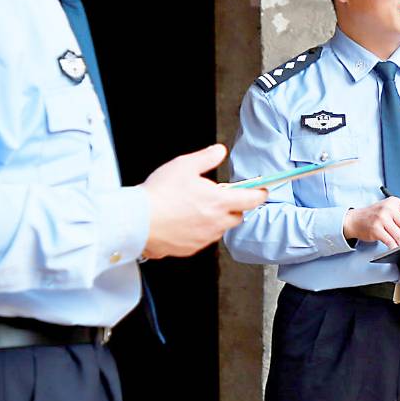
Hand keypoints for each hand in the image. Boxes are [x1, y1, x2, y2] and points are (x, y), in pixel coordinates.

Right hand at [139, 144, 266, 258]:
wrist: (137, 221)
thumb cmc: (159, 194)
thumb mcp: (184, 165)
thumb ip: (206, 157)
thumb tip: (219, 151)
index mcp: (219, 202)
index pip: (251, 200)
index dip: (260, 194)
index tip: (262, 190)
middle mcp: (215, 223)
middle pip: (237, 217)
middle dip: (234, 207)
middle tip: (220, 198)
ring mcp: (203, 238)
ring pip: (220, 229)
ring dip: (216, 219)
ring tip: (197, 208)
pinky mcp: (190, 249)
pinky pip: (203, 239)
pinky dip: (200, 231)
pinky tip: (185, 221)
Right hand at [342, 193, 399, 247]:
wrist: (355, 219)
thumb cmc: (376, 213)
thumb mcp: (392, 205)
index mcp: (395, 203)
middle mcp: (388, 209)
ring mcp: (381, 219)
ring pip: (399, 234)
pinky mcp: (375, 229)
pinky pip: (389, 240)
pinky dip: (394, 246)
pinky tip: (397, 249)